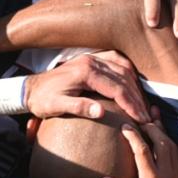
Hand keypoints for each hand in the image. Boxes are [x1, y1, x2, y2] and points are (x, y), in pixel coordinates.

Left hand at [24, 52, 149, 123]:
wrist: (30, 88)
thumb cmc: (42, 100)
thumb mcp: (56, 107)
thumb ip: (78, 107)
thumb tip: (101, 112)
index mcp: (85, 72)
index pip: (117, 88)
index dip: (132, 104)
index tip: (142, 119)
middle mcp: (91, 61)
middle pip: (124, 77)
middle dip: (137, 98)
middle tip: (146, 116)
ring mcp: (92, 58)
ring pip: (124, 68)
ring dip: (136, 86)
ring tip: (142, 105)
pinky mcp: (92, 60)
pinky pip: (117, 62)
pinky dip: (129, 73)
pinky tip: (133, 86)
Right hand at [98, 122, 177, 177]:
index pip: (143, 151)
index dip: (134, 136)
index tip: (125, 126)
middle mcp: (167, 175)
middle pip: (162, 143)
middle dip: (152, 127)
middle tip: (141, 115)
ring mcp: (176, 177)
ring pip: (172, 147)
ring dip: (164, 132)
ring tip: (156, 118)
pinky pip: (177, 156)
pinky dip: (170, 144)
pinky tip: (164, 141)